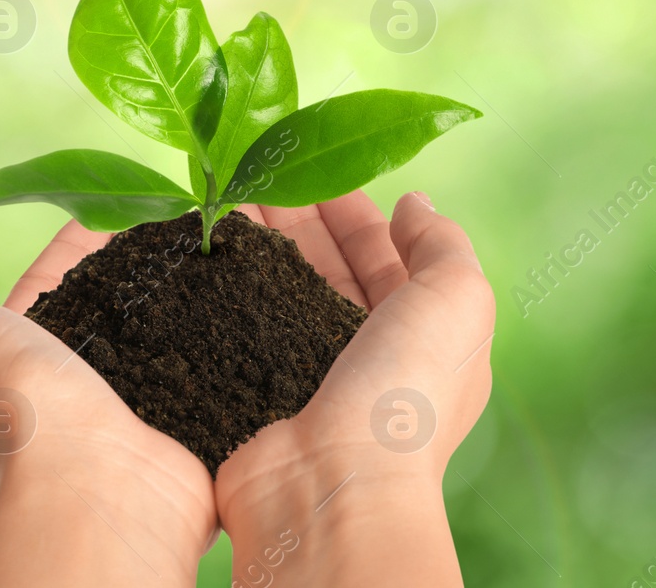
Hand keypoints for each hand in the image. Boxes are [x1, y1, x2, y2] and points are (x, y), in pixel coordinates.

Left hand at [0, 224, 217, 586]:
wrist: (97, 485)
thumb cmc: (23, 405)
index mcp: (23, 357)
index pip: (52, 280)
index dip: (78, 238)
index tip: (116, 199)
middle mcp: (79, 381)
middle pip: (114, 304)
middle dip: (142, 259)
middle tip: (182, 213)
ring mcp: (138, 401)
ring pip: (167, 329)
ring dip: (190, 289)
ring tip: (221, 239)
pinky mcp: (189, 418)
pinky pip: (212, 362)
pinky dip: (228, 329)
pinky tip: (247, 291)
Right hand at [215, 190, 494, 586]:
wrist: (330, 487)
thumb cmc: (403, 397)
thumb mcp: (458, 304)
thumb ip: (444, 245)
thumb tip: (415, 204)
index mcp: (416, 335)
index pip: (383, 257)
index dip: (352, 211)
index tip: (313, 167)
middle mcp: (359, 355)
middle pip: (322, 267)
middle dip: (292, 216)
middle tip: (253, 169)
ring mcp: (300, 373)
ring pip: (272, 289)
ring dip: (251, 241)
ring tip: (219, 195)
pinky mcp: (248, 387)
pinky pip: (232, 320)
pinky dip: (218, 282)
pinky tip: (196, 246)